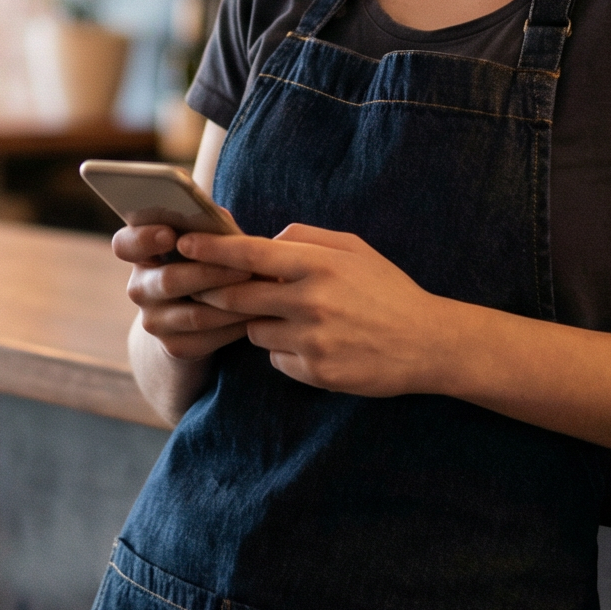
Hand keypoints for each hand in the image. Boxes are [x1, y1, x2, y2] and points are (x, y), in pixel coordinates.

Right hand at [114, 215, 262, 362]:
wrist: (195, 322)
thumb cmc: (205, 264)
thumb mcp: (203, 244)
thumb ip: (208, 229)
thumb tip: (222, 222)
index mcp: (142, 254)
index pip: (125, 244)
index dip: (143, 239)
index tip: (170, 235)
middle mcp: (140, 288)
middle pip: (169, 281)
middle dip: (211, 273)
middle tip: (246, 268)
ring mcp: (154, 321)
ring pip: (195, 314)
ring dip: (233, 302)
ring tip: (264, 292)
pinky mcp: (175, 347)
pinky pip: (208, 339)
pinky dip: (236, 326)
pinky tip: (258, 316)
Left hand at [186, 223, 463, 396]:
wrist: (427, 343)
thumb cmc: (388, 290)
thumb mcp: (354, 249)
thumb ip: (306, 237)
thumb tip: (264, 239)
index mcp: (318, 264)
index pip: (250, 253)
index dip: (211, 249)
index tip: (183, 244)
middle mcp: (310, 300)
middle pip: (238, 296)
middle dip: (218, 293)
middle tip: (207, 289)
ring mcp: (311, 339)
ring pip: (255, 330)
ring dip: (263, 324)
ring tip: (302, 320)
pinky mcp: (315, 371)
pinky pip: (276, 358)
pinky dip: (285, 351)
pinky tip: (317, 345)